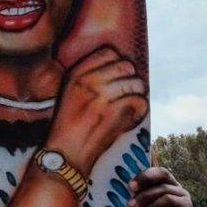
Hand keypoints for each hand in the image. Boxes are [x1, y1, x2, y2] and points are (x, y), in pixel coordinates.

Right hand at [47, 47, 147, 174]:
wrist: (65, 154)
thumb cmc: (69, 127)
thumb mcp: (69, 95)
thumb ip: (89, 79)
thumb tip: (122, 69)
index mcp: (75, 75)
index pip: (107, 53)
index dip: (117, 65)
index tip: (116, 79)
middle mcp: (88, 81)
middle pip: (125, 66)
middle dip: (130, 79)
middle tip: (125, 95)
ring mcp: (101, 96)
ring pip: (136, 83)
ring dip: (137, 95)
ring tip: (129, 107)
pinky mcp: (113, 111)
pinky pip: (140, 100)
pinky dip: (140, 110)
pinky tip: (132, 116)